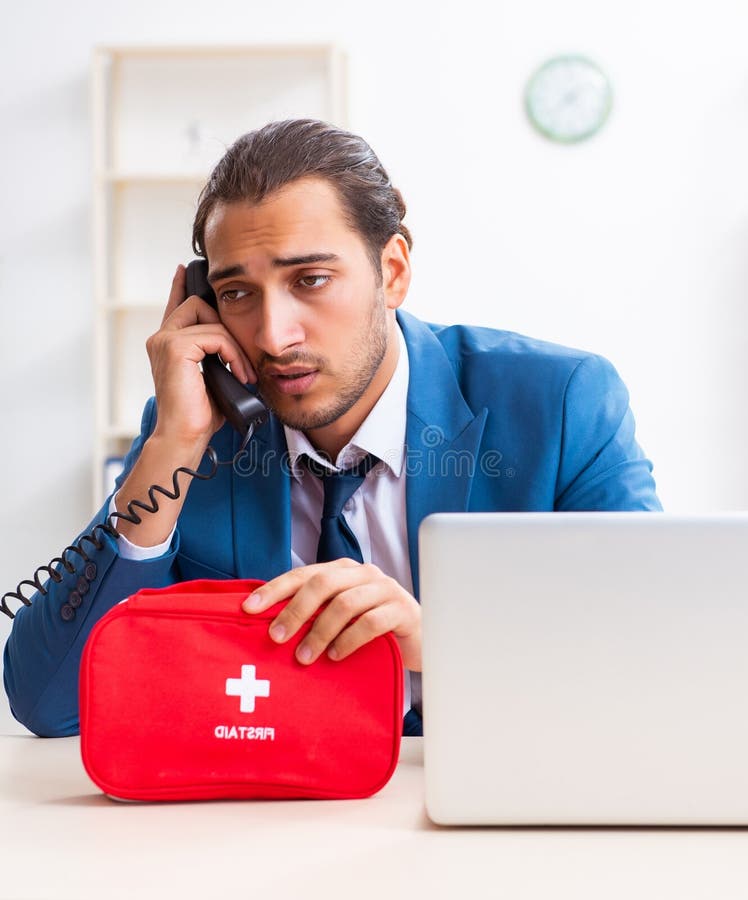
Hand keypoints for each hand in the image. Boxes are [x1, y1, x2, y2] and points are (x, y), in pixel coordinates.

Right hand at [146, 264, 255, 447]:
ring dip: (234, 346)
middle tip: (242, 361)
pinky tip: (239, 374)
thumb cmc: (200, 415)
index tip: (185, 269)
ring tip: (243, 372)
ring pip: (209, 319)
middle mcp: (161, 338)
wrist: (185, 436)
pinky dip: (233, 353)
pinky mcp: (174, 347)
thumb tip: (234, 344)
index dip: (181, 286)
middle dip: (226, 327)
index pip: (176, 306)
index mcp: (167, 345)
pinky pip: (215, 335)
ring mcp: (164, 340)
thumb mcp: (212, 378)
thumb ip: (215, 355)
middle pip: (198, 305)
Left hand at [242, 560, 421, 670]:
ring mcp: (385, 589)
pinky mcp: (403, 610)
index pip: (304, 574)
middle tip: (276, 637)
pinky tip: (335, 656)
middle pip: (323, 583)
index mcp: (343, 570)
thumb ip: (315, 615)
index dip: (275, 589)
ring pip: (345, 603)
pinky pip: (371, 622)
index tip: (249, 608)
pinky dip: (349, 640)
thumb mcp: (341, 620)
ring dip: (320, 631)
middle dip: (295, 610)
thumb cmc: (373, 632)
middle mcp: (363, 574)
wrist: (421, 641)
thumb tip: (269, 628)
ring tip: (304, 656)